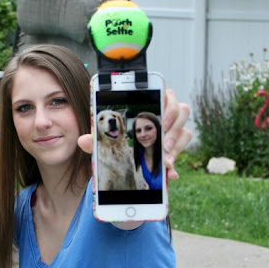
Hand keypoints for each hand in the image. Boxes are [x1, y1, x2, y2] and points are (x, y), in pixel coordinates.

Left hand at [77, 88, 191, 180]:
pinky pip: (182, 151)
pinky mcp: (176, 149)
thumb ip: (96, 140)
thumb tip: (83, 140)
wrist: (124, 166)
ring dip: (177, 144)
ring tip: (166, 159)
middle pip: (182, 111)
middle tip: (163, 143)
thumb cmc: (116, 145)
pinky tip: (170, 173)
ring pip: (186, 131)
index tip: (162, 119)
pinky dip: (176, 162)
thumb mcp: (104, 143)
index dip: (169, 102)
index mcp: (150, 107)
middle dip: (175, 126)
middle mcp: (166, 117)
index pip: (167, 95)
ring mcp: (173, 132)